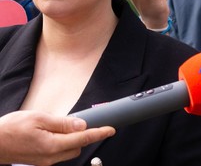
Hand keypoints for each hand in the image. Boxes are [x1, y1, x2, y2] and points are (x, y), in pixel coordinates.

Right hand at [0, 111, 114, 165]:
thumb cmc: (10, 129)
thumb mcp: (38, 118)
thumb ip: (62, 123)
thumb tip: (81, 125)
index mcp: (52, 145)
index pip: (82, 139)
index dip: (99, 133)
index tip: (111, 129)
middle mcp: (51, 157)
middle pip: (78, 147)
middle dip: (83, 135)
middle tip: (79, 121)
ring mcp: (45, 162)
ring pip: (69, 151)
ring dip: (71, 140)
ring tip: (58, 127)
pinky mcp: (40, 162)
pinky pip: (58, 153)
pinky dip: (61, 143)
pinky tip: (52, 134)